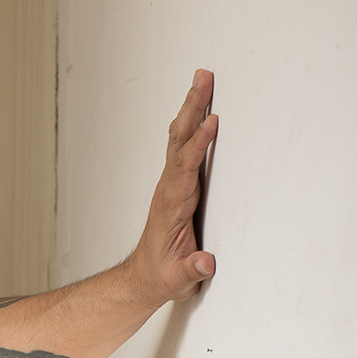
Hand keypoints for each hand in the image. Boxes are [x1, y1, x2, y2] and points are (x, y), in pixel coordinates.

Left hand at [129, 69, 219, 304]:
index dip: (199, 145)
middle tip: (203, 78)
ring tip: (202, 78)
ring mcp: (170, 184)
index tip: (213, 121)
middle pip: (180, 141)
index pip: (187, 168)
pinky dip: (191, 123)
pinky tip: (198, 107)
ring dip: (191, 108)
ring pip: (180, 139)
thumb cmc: (163, 275)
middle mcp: (169, 188)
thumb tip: (205, 262)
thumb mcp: (178, 279)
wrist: (144, 276)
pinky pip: (183, 146)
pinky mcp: (176, 184)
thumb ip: (191, 269)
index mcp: (172, 206)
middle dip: (193, 109)